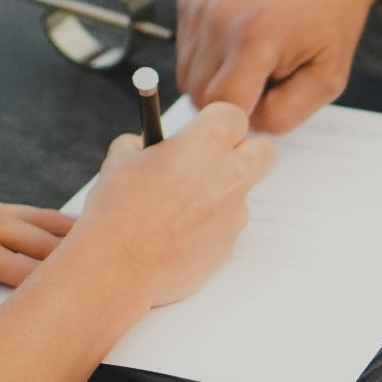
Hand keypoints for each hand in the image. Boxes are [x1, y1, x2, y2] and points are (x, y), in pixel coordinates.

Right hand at [68, 102, 276, 307]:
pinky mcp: (228, 246)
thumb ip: (143, 145)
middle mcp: (230, 174)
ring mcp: (234, 214)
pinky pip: (225, 228)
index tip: (200, 132)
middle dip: (244, 153)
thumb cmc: (118, 209)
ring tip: (175, 210)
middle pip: (263, 152)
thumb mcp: (120, 159)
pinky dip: (207, 229)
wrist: (118, 265)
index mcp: (207, 142)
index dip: (215, 123)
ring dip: (218, 196)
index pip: (233, 115)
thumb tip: (147, 147)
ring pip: (240, 195)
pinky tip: (173, 236)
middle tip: (212, 163)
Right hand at [177, 0, 381, 133]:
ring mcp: (200, 3)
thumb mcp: (328, 79)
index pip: (221, 108)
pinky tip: (240, 38)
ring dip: (216, 79)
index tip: (268, 106)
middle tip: (268, 80)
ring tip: (255, 58)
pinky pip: (185, 50)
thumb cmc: (330, 21)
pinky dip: (209, 55)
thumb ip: (284, 115)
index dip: (243, 119)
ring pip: (187, 76)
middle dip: (231, 101)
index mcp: (254, 38)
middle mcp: (218, 17)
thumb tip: (240, 128)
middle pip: (199, 95)